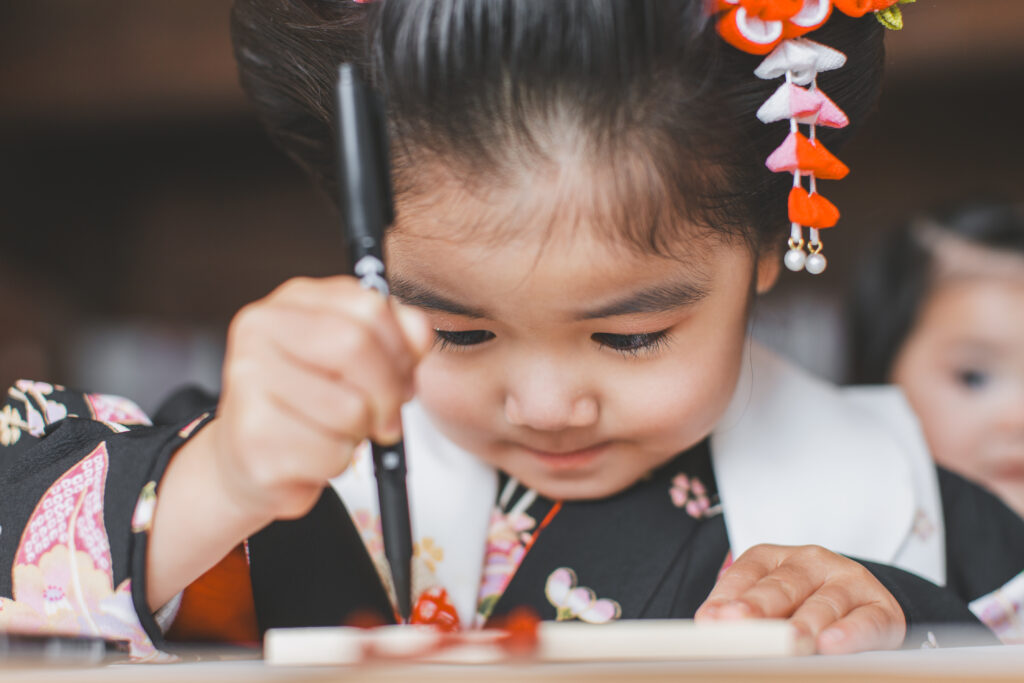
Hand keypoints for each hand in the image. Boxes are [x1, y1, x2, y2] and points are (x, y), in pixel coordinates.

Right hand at [208, 275, 431, 521]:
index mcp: (292, 301)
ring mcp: (247, 381)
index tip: (404, 377)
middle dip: (388, 393)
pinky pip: (331, 453)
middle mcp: (259, 330)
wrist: (249, 460)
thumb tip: (419, 335)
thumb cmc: (310, 404)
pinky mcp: (251, 437)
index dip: (402, 349)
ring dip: (361, 433)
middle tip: (388, 417)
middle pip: (356, 347)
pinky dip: (337, 463)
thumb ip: (394, 337)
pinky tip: (313, 456)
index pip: (369, 306)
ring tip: (339, 433)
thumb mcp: (353, 359)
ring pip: (350, 408)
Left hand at [694, 544, 905, 653]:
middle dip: (759, 608)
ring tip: (789, 642)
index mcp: (777, 558)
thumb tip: (709, 626)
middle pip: (782, 586)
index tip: (709, 620)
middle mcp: (813, 562)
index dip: (727, 597)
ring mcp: (849, 581)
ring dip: (804, 623)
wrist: (865, 608)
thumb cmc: (804, 608)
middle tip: (741, 626)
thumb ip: (741, 613)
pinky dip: (849, 633)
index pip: (747, 572)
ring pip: (824, 603)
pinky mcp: (881, 608)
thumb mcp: (770, 606)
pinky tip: (831, 644)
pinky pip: (865, 620)